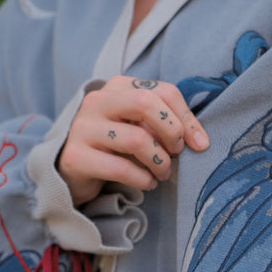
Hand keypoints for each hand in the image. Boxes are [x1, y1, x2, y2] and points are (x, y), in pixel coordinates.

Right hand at [57, 76, 209, 205]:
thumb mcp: (139, 127)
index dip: (187, 118)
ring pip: (136, 139)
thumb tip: (200, 141)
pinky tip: (148, 183)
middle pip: (145, 103)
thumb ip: (165, 124)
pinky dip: (143, 179)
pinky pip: (121, 168)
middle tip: (177, 153)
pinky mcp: (77, 157)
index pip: (163, 91)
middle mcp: (97, 101)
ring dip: (160, 161)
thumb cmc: (114, 147)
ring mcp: (83, 128)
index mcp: (117, 88)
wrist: (71, 171)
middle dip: (172, 131)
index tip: (200, 144)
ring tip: (163, 173)